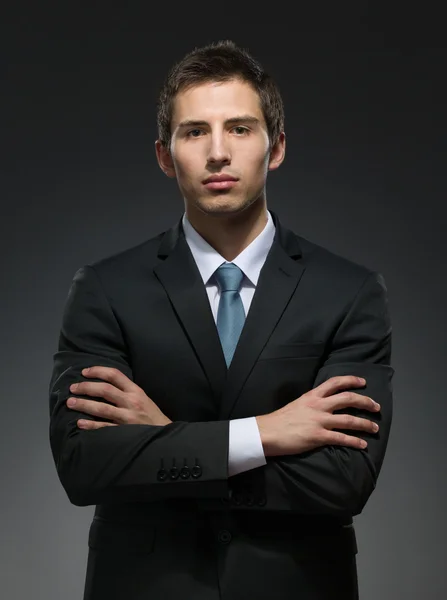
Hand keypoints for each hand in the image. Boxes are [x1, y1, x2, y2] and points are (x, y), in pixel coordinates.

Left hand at [66, 366, 172, 429]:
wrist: (166, 435)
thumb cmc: (152, 416)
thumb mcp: (143, 398)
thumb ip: (127, 391)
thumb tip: (104, 384)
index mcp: (136, 391)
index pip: (115, 375)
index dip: (97, 371)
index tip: (84, 372)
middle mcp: (131, 402)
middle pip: (104, 390)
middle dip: (86, 387)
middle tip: (73, 388)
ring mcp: (127, 417)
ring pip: (101, 408)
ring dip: (83, 404)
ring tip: (70, 402)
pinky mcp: (124, 432)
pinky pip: (104, 428)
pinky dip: (91, 425)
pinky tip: (80, 423)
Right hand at [256, 375, 379, 456]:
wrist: (267, 432)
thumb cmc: (280, 420)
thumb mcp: (297, 404)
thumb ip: (311, 403)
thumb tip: (323, 406)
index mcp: (312, 396)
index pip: (335, 382)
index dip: (351, 380)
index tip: (363, 382)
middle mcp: (318, 405)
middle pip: (348, 399)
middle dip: (365, 401)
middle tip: (376, 406)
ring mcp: (319, 421)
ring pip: (349, 419)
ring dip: (365, 424)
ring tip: (375, 427)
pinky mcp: (318, 436)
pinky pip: (341, 438)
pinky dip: (355, 442)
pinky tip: (363, 445)